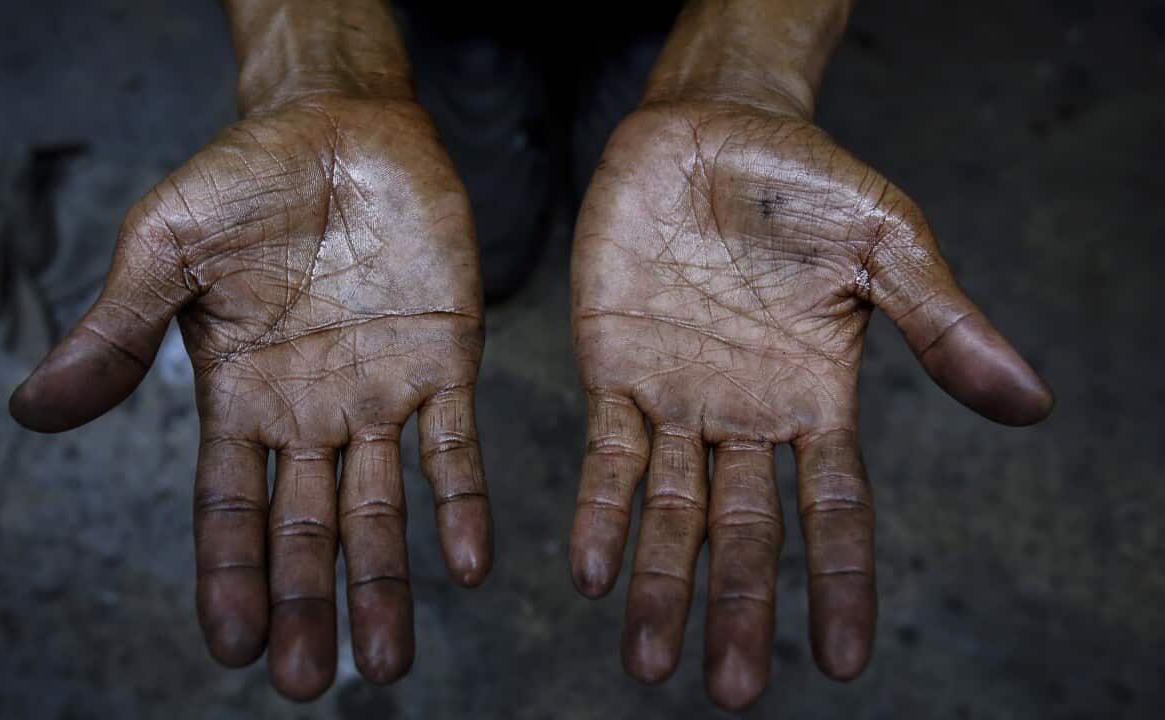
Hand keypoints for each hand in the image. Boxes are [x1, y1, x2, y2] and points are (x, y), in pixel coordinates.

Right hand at [9, 95, 490, 699]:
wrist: (341, 122)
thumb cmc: (243, 179)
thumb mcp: (165, 249)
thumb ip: (115, 331)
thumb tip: (30, 412)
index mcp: (239, 397)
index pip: (229, 508)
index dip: (230, 576)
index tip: (232, 648)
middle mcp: (311, 413)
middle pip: (305, 529)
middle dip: (306, 604)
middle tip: (311, 683)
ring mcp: (380, 394)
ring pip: (382, 509)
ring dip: (386, 582)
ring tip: (390, 660)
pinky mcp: (445, 362)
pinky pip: (455, 447)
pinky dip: (462, 504)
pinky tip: (470, 565)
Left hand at [569, 102, 1051, 707]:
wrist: (707, 127)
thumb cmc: (806, 181)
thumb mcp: (886, 245)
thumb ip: (941, 323)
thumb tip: (1032, 404)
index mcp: (818, 398)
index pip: (836, 511)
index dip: (839, 585)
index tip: (841, 661)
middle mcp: (747, 416)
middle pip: (747, 533)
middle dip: (739, 608)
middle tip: (731, 691)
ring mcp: (678, 398)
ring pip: (671, 511)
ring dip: (661, 584)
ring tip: (646, 663)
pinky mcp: (614, 369)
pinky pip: (608, 455)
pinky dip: (601, 511)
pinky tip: (592, 572)